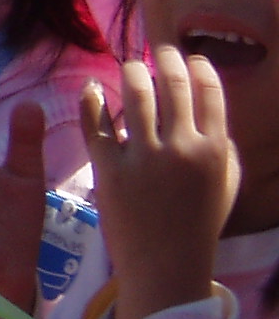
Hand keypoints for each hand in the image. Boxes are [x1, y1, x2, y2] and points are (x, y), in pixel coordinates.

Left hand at [83, 49, 237, 318]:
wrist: (165, 265)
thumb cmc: (196, 223)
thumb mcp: (225, 183)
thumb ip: (222, 145)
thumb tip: (209, 109)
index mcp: (215, 149)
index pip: (209, 91)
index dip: (197, 67)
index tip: (188, 57)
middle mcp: (182, 148)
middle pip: (172, 85)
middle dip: (163, 60)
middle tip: (154, 53)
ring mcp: (145, 159)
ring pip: (137, 95)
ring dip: (131, 72)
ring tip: (128, 68)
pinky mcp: (110, 171)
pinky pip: (98, 124)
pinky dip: (93, 100)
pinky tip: (93, 89)